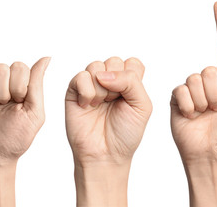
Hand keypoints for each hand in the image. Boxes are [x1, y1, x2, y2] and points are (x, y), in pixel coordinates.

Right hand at [0, 57, 49, 206]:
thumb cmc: (17, 137)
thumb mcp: (34, 111)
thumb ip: (37, 83)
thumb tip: (46, 58)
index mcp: (22, 87)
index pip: (20, 67)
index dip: (19, 84)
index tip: (19, 101)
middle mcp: (4, 85)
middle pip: (1, 67)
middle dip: (4, 90)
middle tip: (4, 106)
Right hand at [65, 57, 151, 206]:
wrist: (105, 154)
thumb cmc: (125, 133)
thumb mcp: (142, 105)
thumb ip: (131, 81)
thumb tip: (103, 74)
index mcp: (129, 83)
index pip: (132, 63)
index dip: (131, 77)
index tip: (130, 97)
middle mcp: (111, 81)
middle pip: (113, 61)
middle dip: (116, 83)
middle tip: (114, 102)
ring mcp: (92, 85)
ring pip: (96, 66)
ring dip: (101, 88)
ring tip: (101, 105)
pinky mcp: (75, 91)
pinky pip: (80, 76)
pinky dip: (86, 91)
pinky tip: (88, 105)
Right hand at [170, 2, 216, 205]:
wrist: (209, 156)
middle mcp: (210, 83)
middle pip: (208, 68)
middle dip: (214, 93)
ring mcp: (193, 90)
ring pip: (194, 79)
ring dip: (202, 102)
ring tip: (205, 115)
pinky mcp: (178, 98)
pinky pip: (180, 90)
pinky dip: (189, 106)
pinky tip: (192, 116)